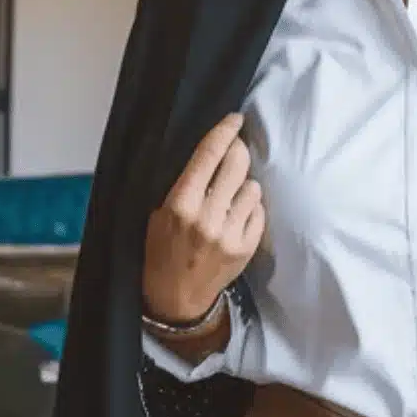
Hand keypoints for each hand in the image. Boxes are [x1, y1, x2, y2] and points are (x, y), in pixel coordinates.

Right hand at [142, 113, 266, 323]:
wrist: (175, 296)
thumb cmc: (162, 250)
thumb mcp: (157, 213)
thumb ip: (183, 184)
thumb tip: (211, 151)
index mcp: (180, 204)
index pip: (208, 155)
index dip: (224, 131)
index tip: (235, 120)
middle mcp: (207, 218)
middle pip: (237, 164)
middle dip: (237, 152)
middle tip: (233, 153)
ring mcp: (230, 234)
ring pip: (252, 187)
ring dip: (243, 185)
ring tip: (229, 196)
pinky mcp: (246, 247)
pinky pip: (259, 211)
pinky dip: (249, 209)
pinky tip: (235, 216)